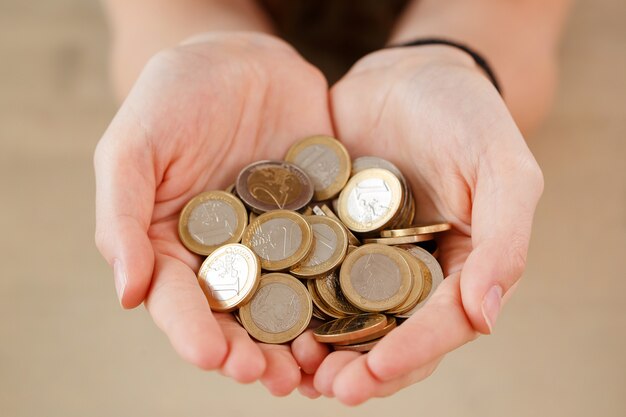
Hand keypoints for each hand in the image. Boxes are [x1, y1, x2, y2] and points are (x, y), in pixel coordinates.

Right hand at [94, 32, 332, 394]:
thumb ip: (122, 215)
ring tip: (318, 367)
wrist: (241, 58)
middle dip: (255, 352)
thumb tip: (127, 294)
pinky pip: (334, 260)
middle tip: (277, 378)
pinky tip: (359, 315)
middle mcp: (228, 255)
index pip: (180, 301)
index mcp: (175, 247)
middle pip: (239, 316)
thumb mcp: (134, 146)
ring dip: (302, 339)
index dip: (194, 333)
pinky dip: (344, 291)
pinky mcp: (322, 222)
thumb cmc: (175, 96)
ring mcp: (278, 243)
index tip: (214, 357)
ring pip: (290, 302)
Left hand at [292, 46, 543, 403]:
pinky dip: (289, 301)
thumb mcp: (500, 168)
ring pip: (343, 317)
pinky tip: (263, 319)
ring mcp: (363, 258)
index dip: (412, 353)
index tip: (374, 374)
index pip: (441, 324)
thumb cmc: (465, 115)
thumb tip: (487, 318)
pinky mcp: (324, 236)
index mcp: (458, 268)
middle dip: (359, 368)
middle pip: (389, 334)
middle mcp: (409, 273)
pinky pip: (306, 275)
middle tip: (325, 387)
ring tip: (291, 369)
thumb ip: (503, 240)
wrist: (406, 75)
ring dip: (320, 349)